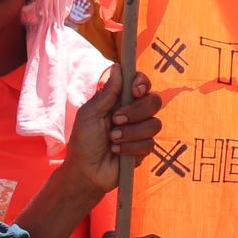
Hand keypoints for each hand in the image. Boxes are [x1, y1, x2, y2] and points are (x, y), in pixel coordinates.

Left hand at [64, 68, 163, 193]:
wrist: (86, 171)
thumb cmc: (83, 140)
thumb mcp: (90, 113)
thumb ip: (107, 92)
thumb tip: (117, 67)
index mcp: (120, 101)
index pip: (142, 84)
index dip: (143, 83)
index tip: (135, 90)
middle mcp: (134, 114)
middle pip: (154, 101)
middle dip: (136, 111)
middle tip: (115, 120)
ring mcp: (141, 132)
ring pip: (154, 124)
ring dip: (130, 132)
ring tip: (112, 139)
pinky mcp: (144, 149)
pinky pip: (149, 143)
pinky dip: (130, 147)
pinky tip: (117, 151)